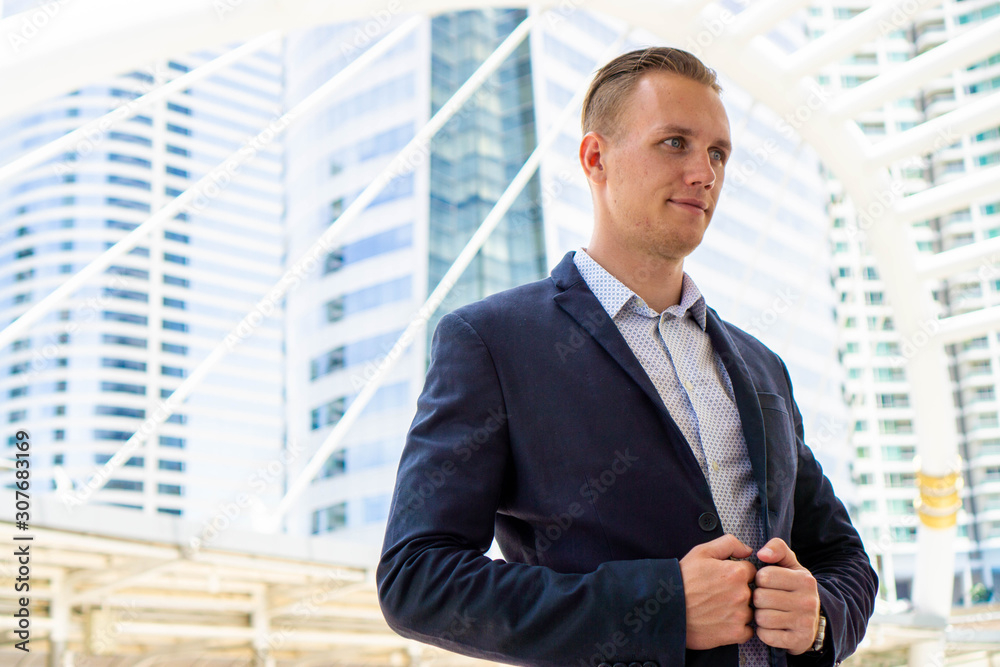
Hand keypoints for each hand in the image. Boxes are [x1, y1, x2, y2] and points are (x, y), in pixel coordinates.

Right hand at [679, 534, 756, 649]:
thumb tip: (748, 550)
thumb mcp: (701, 552)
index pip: (751, 571)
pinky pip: (747, 631)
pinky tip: (722, 622)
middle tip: (718, 595)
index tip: (725, 580)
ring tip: (717, 609)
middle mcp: (742, 594)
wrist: (666, 609)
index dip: (738, 574)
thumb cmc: (682, 580)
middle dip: (738, 592)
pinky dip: (737, 628)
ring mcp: (740, 615)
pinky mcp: (735, 634)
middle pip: (752, 592)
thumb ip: (728, 544)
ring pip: (750, 611)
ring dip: (738, 611)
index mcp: (736, 572)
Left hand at [753, 538, 820, 654]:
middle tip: (765, 600)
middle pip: (760, 598)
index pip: (764, 576)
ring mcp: (805, 623)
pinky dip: (764, 632)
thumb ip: (777, 549)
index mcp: (805, 579)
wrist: (812, 622)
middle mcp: (808, 601)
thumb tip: (762, 553)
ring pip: (762, 618)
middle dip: (757, 599)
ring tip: (767, 613)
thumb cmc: (793, 588)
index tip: (766, 584)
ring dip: (759, 616)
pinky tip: (771, 628)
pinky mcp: (798, 641)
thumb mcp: (790, 565)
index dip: (759, 579)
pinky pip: (766, 636)